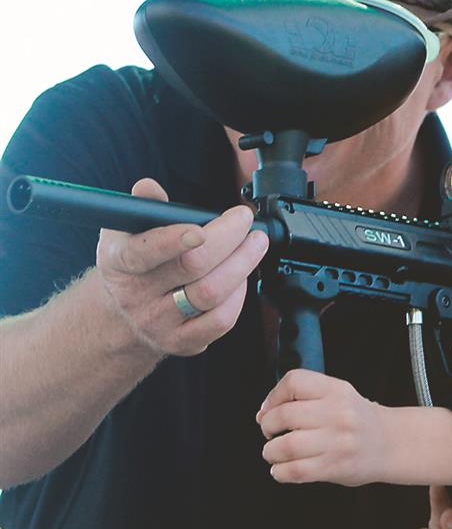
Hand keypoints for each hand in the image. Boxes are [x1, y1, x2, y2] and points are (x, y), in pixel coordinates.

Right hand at [95, 178, 267, 356]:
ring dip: (243, 264)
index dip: (174, 240)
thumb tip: (148, 187)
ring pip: (212, 294)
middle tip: (245, 221)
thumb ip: (142, 206)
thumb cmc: (133, 263)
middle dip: (229, 239)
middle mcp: (137, 295)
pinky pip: (221, 321)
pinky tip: (243, 277)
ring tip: (255, 243)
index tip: (201, 229)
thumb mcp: (125, 232)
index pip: (145, 252)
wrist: (121, 316)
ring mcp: (159, 322)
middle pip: (193, 268)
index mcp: (119, 262)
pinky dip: (240, 296)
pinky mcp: (182, 342)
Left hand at [257, 369, 390, 486]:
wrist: (392, 444)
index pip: (294, 381)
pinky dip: (279, 472)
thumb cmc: (357, 420)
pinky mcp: (337, 467)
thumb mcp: (340, 396)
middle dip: (267, 426)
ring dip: (270, 451)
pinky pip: (295, 471)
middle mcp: (339, 413)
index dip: (273, 396)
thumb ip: (306, 398)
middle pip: (284, 415)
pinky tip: (282, 469)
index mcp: (337, 390)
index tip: (268, 409)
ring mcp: (339, 441)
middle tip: (270, 433)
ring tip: (274, 452)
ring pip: (286, 446)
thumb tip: (263, 413)